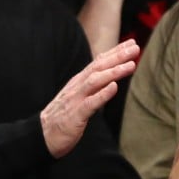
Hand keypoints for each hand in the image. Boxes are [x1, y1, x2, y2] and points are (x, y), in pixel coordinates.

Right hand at [40, 39, 139, 157]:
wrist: (43, 135)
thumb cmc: (64, 116)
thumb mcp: (79, 96)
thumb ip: (93, 86)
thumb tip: (111, 78)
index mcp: (79, 82)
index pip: (98, 62)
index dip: (115, 52)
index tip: (131, 42)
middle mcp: (78, 86)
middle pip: (98, 67)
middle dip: (118, 56)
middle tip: (135, 47)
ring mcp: (76, 99)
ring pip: (95, 81)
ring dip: (114, 72)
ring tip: (130, 65)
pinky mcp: (75, 115)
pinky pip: (90, 103)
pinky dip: (102, 94)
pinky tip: (114, 87)